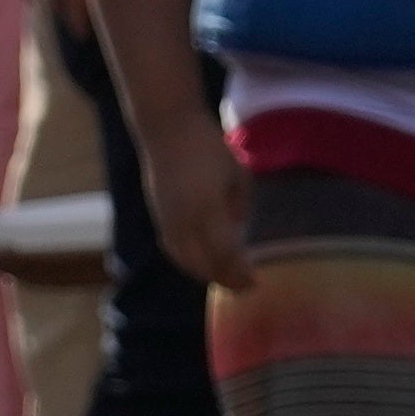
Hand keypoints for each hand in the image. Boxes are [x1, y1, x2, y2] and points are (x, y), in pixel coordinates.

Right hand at [142, 122, 253, 293]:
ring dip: (206, 274)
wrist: (168, 128)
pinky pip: (173, 249)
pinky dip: (188, 263)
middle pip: (203, 263)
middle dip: (225, 279)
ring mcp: (166, 219)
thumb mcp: (237, 175)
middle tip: (246, 287)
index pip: (224, 253)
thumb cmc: (209, 147)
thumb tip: (237, 231)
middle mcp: (183, 219)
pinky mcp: (158, 215)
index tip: (256, 280)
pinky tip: (203, 265)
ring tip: (226, 281)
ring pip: (184, 260)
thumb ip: (239, 207)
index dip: (239, 271)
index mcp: (206, 208)